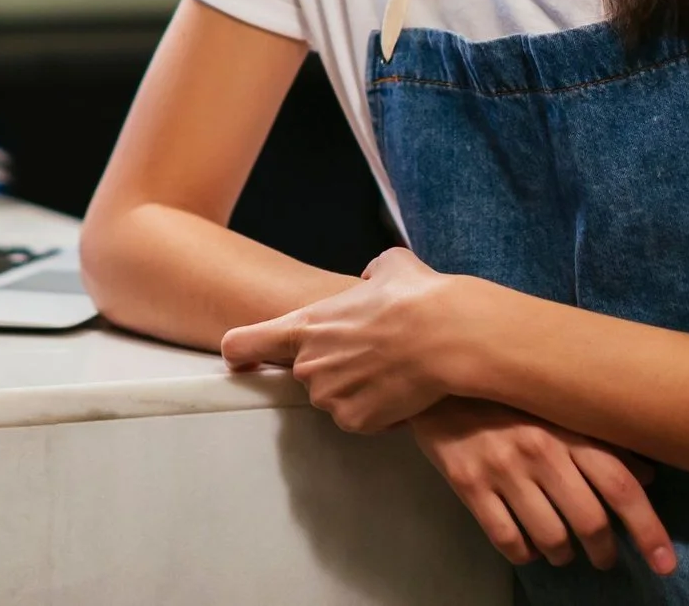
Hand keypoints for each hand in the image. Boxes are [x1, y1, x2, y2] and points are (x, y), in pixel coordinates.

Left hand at [220, 247, 463, 431]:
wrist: (447, 336)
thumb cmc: (417, 298)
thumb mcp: (390, 266)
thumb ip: (370, 273)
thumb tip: (373, 278)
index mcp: (304, 326)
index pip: (242, 344)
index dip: (241, 354)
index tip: (242, 362)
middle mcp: (308, 365)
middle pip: (307, 373)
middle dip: (332, 367)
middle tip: (371, 353)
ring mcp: (329, 397)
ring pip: (335, 398)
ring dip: (357, 389)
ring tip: (393, 368)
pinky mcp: (355, 421)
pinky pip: (360, 420)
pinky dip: (379, 411)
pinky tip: (403, 390)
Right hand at [410, 398, 677, 574]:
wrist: (442, 379)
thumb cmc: (512, 397)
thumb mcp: (560, 410)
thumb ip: (604, 441)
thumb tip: (649, 476)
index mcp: (569, 429)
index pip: (621, 485)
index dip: (649, 528)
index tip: (665, 562)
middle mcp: (540, 450)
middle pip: (590, 520)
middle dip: (604, 550)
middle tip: (605, 557)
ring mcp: (503, 469)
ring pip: (550, 538)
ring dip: (564, 555)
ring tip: (564, 552)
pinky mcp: (469, 485)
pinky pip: (507, 540)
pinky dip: (524, 554)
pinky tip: (528, 546)